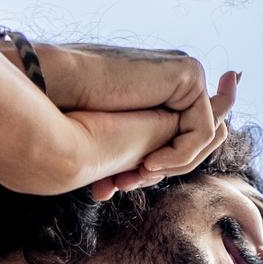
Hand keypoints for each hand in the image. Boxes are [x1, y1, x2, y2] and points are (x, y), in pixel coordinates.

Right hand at [26, 41, 238, 200]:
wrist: (57, 93)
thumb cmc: (69, 118)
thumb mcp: (108, 144)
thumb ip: (127, 159)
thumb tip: (109, 189)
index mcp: (158, 93)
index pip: (179, 140)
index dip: (155, 170)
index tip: (118, 185)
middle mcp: (175, 81)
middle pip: (198, 140)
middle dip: (166, 170)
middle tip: (126, 184)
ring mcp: (184, 75)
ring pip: (206, 138)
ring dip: (173, 166)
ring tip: (136, 175)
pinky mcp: (189, 74)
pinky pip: (203, 129)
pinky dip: (181, 155)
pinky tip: (149, 163)